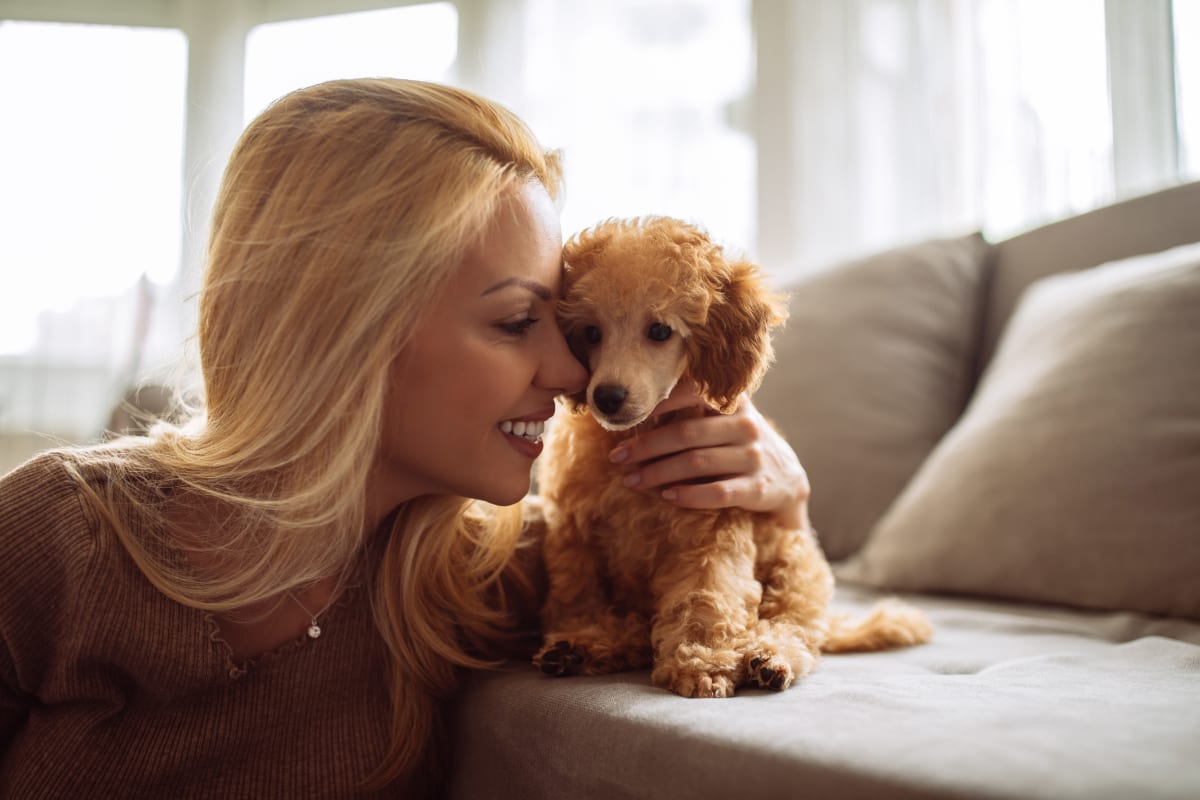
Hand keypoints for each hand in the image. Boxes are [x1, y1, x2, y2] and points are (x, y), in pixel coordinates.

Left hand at [607, 380, 810, 528]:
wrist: (786, 478)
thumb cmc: (739, 443)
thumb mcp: (726, 418)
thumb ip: (694, 409)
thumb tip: (636, 410)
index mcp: (734, 402)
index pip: (695, 392)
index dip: (662, 401)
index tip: (632, 415)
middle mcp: (745, 425)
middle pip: (686, 433)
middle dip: (646, 446)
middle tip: (617, 457)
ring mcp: (754, 457)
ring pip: (697, 463)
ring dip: (658, 473)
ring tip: (632, 480)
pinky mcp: (758, 488)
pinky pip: (719, 492)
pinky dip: (689, 495)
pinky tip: (667, 497)